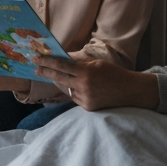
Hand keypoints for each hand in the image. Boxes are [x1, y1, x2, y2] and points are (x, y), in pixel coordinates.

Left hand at [33, 53, 159, 110]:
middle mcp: (84, 87)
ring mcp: (85, 99)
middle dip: (46, 72)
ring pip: (66, 89)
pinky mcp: (88, 108)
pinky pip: (74, 97)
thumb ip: (79, 62)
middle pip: (59, 79)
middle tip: (36, 68)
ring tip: (53, 75)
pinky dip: (72, 91)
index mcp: (86, 73)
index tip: (36, 58)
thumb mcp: (97, 63)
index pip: (62, 66)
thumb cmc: (114, 74)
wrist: (130, 92)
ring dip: (60, 82)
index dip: (47, 62)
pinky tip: (73, 86)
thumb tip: (63, 58)